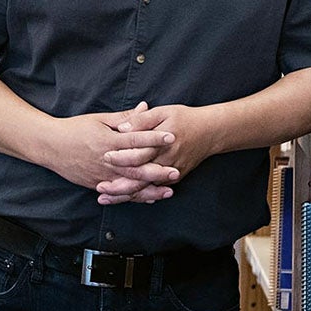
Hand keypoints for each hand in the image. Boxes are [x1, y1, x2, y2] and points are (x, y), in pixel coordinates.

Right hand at [45, 102, 176, 199]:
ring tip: (168, 190)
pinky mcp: (97, 184)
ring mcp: (102, 175)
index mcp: (108, 140)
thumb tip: (145, 107)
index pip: (135, 139)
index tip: (171, 136)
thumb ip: (124, 117)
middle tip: (176, 170)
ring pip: (130, 184)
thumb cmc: (74, 129)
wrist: (50, 146)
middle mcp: (106, 160)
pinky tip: (149, 198)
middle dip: (157, 170)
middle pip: (136, 167)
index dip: (154, 138)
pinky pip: (120, 193)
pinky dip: (135, 196)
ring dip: (150, 189)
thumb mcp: (99, 119)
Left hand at [96, 104, 214, 204]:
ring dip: (125, 195)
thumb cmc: (185, 119)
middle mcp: (166, 162)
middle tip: (99, 187)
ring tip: (105, 198)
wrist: (211, 132)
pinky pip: (154, 190)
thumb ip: (142, 120)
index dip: (121, 157)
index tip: (104, 157)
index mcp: (161, 144)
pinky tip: (124, 198)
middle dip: (118, 184)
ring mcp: (171, 173)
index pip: (138, 154)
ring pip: (145, 188)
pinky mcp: (175, 178)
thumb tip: (123, 128)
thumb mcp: (163, 112)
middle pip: (139, 177)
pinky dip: (139, 196)